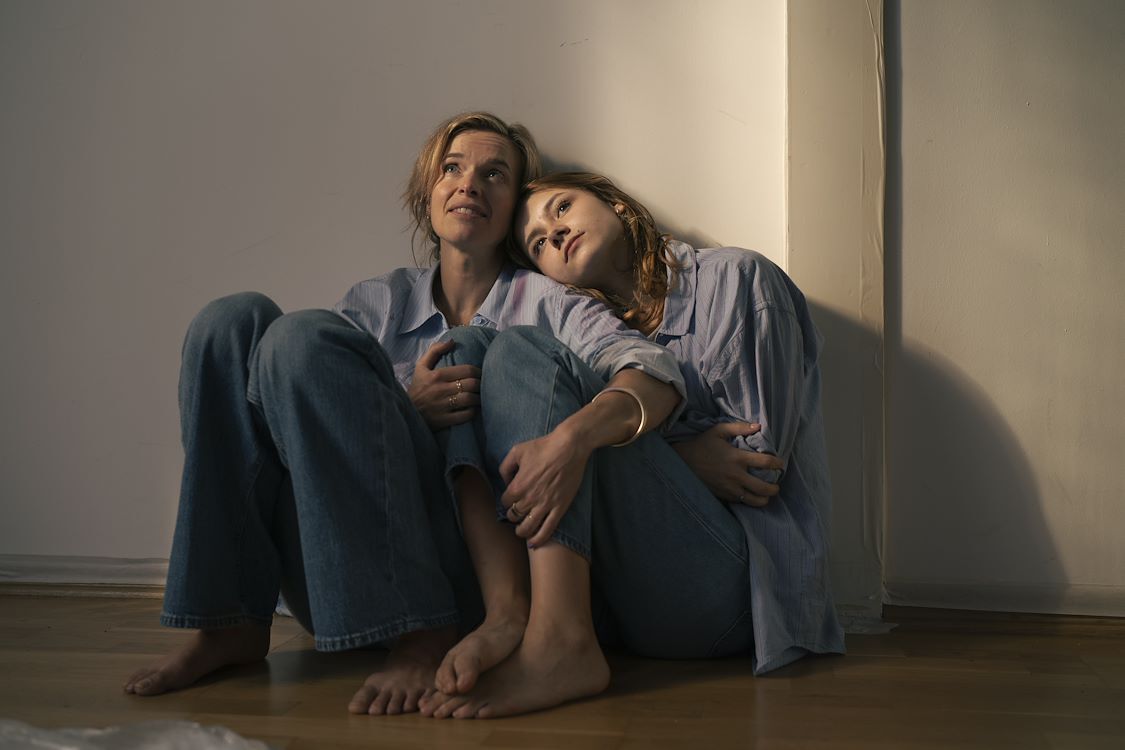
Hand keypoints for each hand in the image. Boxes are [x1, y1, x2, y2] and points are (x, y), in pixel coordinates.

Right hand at [407, 340, 481, 430]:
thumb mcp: (421, 367)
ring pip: (470, 399)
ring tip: (480, 396)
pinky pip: (466, 415)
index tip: (480, 374)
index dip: (479, 371)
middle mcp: (440, 390)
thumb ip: (435, 350)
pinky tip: (473, 408)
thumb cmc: (417, 388)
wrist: (406, 412)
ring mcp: (442, 406)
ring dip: (479, 398)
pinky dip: (473, 411)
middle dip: (481, 384)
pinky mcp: (444, 420)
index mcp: (436, 375)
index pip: (467, 370)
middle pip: (472, 384)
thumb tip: (452, 341)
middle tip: (483, 385)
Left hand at [499, 427, 592, 548]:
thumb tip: (506, 481)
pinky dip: (539, 539)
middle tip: (516, 513)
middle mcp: (529, 498)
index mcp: (517, 486)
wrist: (569, 447)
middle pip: (514, 516)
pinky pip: (548, 529)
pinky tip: (534, 543)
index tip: (511, 499)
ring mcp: (545, 505)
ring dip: (522, 531)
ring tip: (521, 531)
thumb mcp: (516, 451)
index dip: (506, 501)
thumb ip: (505, 467)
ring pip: (528, 527)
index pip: (505, 502)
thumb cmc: (543, 447)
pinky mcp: (560, 507)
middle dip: (513, 516)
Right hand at [672, 422, 783, 505]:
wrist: (682, 462)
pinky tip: (751, 496)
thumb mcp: (718, 431)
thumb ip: (739, 427)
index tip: (780, 464)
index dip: (777, 464)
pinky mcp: (723, 496)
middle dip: (775, 488)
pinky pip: (741, 502)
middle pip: (764, 488)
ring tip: (766, 495)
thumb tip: (758, 426)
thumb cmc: (702, 445)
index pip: (765, 462)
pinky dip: (749, 501)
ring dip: (764, 499)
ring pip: (754, 500)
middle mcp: (736, 475)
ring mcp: (729, 488)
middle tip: (776, 486)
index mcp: (737, 458)